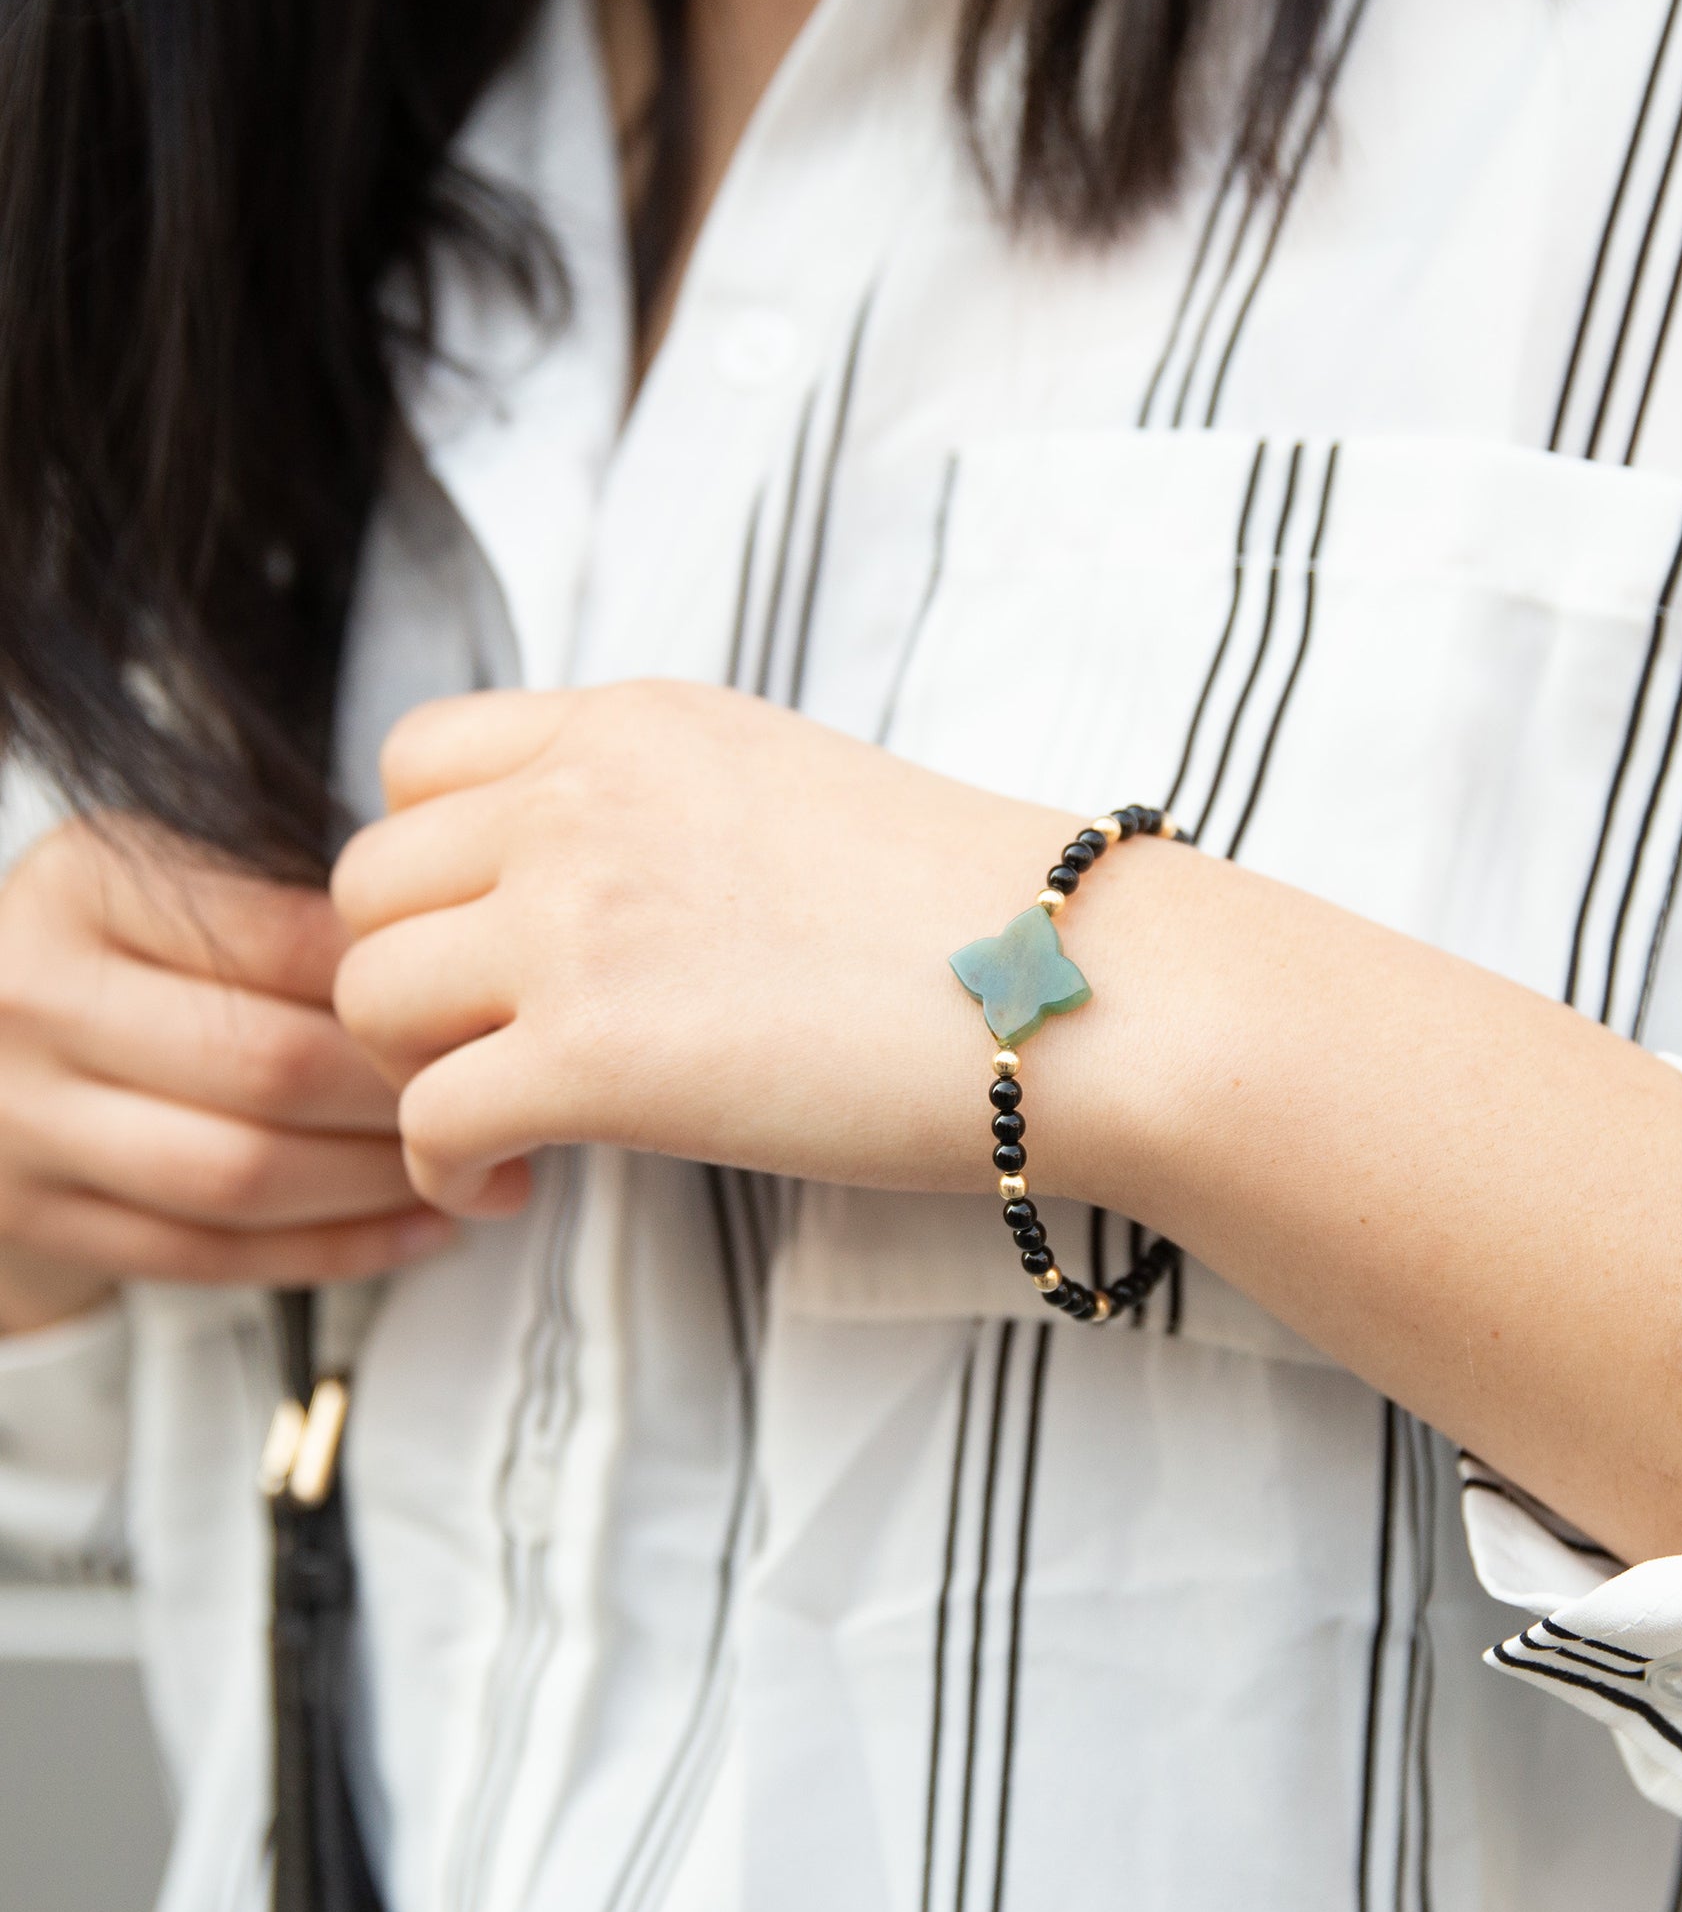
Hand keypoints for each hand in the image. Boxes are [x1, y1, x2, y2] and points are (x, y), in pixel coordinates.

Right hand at [0, 817, 455, 1332]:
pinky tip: (416, 1231)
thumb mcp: (178, 879)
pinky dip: (333, 1250)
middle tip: (497, 1103)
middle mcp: (36, 998)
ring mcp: (24, 1119)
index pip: (287, 944)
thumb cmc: (115, 951)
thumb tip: (470, 963)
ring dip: (382, 1185)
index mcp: (87, 887)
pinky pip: (211, 1253)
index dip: (404, 991)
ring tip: (470, 1172)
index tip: (486, 1012)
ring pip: (244, 1175)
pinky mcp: (43, 1214)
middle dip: (407, 1098)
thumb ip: (293, 907)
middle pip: (272, 1065)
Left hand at [330, 682, 1116, 1214]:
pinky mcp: (596, 1055)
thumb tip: (586, 891)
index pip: (413, 762)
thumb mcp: (789, 785)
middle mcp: (581, 800)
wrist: (1083, 987)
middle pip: (367, 890)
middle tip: (489, 1048)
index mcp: (633, 724)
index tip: (490, 942)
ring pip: (367, 1000)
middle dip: (409, 979)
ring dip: (414, 1073)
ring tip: (506, 1122)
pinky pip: (427, 1119)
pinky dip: (446, 1167)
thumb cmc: (976, 908)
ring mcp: (578, 921)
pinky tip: (514, 1188)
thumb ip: (658, 804)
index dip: (427, 866)